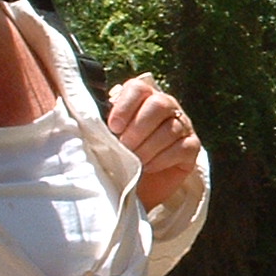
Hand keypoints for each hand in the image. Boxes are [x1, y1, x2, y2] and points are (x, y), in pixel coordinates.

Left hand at [107, 75, 202, 210]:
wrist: (136, 186)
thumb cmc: (118, 156)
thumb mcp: (106, 137)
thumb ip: (101, 122)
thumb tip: (83, 116)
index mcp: (142, 97)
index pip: (137, 88)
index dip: (125, 106)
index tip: (113, 127)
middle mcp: (166, 106)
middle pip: (159, 104)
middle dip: (139, 128)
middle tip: (125, 146)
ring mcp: (182, 125)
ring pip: (171, 128)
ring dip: (148, 147)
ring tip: (134, 161)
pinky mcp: (192, 147)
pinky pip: (182, 147)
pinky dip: (162, 159)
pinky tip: (149, 167)